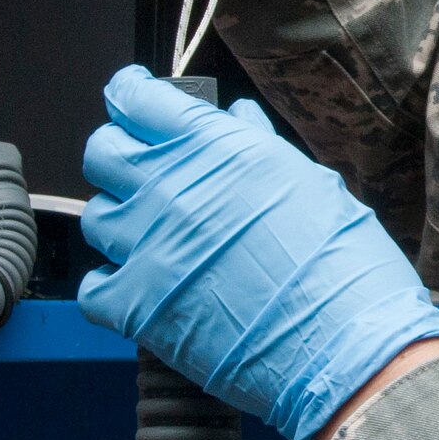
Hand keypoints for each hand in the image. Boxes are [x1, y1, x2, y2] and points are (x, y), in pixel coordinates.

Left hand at [78, 67, 438, 439]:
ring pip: (96, 216)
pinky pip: (93, 286)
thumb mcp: (312, 184)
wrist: (345, 345)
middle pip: (103, 152)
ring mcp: (148, 246)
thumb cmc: (344, 265)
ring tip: (154, 236)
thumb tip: (237, 123)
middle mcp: (173, 188)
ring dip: (120, 220)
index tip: (132, 97)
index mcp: (218, 149)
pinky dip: (111, 285)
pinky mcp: (135, 305)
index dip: (131, 94)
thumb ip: (260, 148)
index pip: (140, 100)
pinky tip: (143, 286)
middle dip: (118, 153)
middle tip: (142, 168)